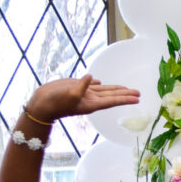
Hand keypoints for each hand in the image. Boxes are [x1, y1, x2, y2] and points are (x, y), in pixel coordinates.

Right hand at [24, 75, 139, 123]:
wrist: (41, 104)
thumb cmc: (54, 102)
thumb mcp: (69, 94)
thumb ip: (82, 87)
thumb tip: (92, 78)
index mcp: (92, 103)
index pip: (112, 101)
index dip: (125, 99)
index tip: (138, 99)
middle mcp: (91, 99)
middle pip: (112, 96)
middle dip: (126, 95)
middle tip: (139, 93)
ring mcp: (84, 93)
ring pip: (104, 90)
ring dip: (116, 90)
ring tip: (127, 89)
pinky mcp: (76, 87)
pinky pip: (90, 85)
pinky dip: (98, 84)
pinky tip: (101, 82)